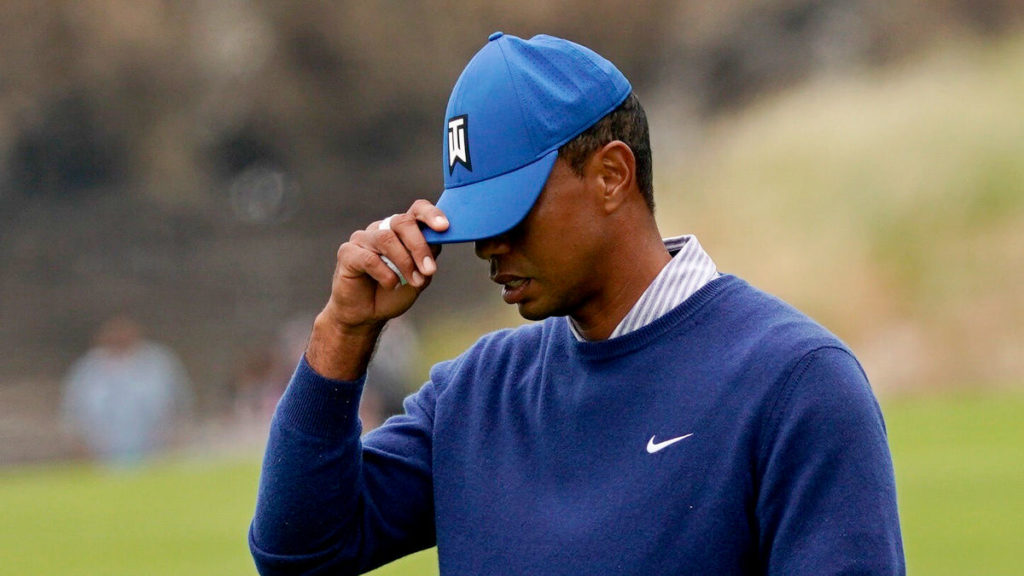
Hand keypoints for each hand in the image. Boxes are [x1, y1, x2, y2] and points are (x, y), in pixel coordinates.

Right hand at [306, 200, 447, 379]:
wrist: (367, 315)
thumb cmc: (394, 292)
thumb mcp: (420, 276)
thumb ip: (429, 257)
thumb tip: (439, 238)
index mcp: (402, 230)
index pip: (416, 210)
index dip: (431, 214)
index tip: (444, 227)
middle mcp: (382, 229)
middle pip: (403, 222)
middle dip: (419, 246)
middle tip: (430, 270)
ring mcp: (363, 238)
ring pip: (386, 239)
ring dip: (405, 262)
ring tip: (413, 282)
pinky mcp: (347, 252)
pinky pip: (368, 257)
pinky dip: (384, 273)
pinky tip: (390, 285)